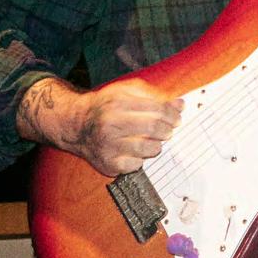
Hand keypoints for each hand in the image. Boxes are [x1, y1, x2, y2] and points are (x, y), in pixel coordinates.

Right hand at [21, 76, 182, 176]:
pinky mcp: (108, 164)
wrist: (77, 125)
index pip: (157, 109)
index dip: (172, 114)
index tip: (176, 118)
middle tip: (168, 131)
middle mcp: (110, 124)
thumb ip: (153, 95)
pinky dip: (141, 159)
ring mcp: (108, 146)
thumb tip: (180, 104)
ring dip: (156, 145)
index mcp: (117, 103)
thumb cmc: (107, 107)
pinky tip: (135, 151)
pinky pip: (137, 165)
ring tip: (152, 140)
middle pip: (154, 128)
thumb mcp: (126, 92)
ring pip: (149, 148)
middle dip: (168, 130)